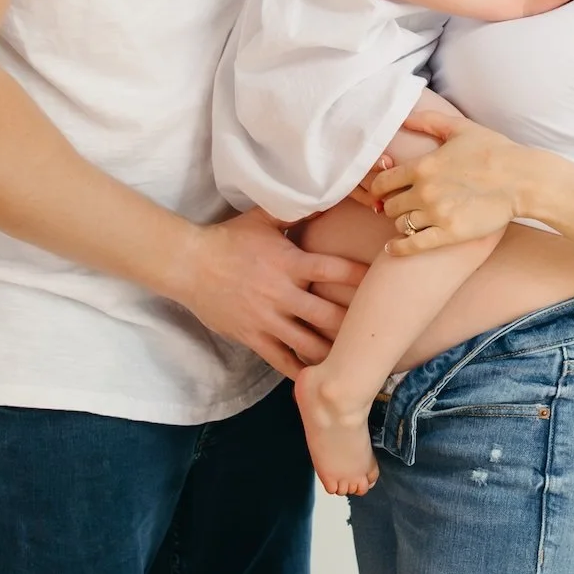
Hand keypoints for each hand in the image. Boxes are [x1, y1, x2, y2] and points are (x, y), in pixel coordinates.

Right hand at [173, 209, 365, 376]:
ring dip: (333, 352)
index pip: (335, 271)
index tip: (384, 284)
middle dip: (354, 325)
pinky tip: (320, 377)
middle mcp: (282, 294)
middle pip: (328, 315)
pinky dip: (302, 370)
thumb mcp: (264, 219)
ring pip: (309, 344)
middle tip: (377, 331)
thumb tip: (326, 195)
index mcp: (290, 263)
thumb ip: (297, 212)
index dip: (362, 278)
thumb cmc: (229, 239)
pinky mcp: (253, 337)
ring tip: (356, 358)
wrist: (188, 264)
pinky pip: (282, 360)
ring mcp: (267, 319)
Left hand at [376, 118, 539, 253]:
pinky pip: (413, 244)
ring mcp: (436, 214)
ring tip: (410, 221)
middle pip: (389, 205)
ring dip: (402, 222)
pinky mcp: (450, 233)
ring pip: (400, 224)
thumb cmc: (496, 151)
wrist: (523, 180)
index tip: (383, 191)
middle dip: (392, 205)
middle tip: (401, 206)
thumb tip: (405, 118)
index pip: (383, 181)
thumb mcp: (461, 128)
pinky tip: (393, 248)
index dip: (379, 188)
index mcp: (423, 165)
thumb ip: (429, 121)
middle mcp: (424, 190)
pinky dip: (399, 248)